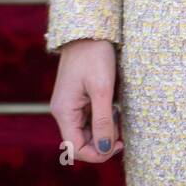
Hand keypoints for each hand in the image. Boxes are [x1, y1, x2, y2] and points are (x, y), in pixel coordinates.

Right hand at [49, 39, 123, 163]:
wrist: (88, 30)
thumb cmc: (94, 56)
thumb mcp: (103, 89)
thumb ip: (103, 121)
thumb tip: (106, 150)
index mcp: (64, 112)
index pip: (76, 149)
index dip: (98, 154)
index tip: (119, 145)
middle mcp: (63, 112)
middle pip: (81, 142)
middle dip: (103, 142)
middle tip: (122, 128)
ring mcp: (70, 105)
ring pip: (86, 132)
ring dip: (104, 131)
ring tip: (118, 115)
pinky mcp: (78, 98)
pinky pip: (89, 119)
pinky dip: (102, 119)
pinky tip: (114, 108)